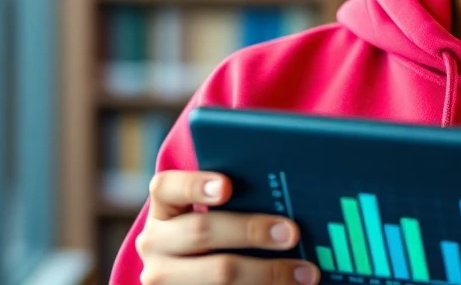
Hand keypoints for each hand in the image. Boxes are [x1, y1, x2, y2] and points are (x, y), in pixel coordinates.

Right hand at [135, 170, 319, 283]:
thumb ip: (238, 202)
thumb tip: (291, 193)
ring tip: (305, 272)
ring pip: (219, 273)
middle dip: (251, 231)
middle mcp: (155, 243)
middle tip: (292, 232)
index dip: (196, 185)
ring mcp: (162, 278)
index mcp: (164, 209)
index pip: (166, 187)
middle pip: (201, 231)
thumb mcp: (214, 215)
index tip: (228, 186)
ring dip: (268, 272)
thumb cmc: (217, 234)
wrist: (191, 278)